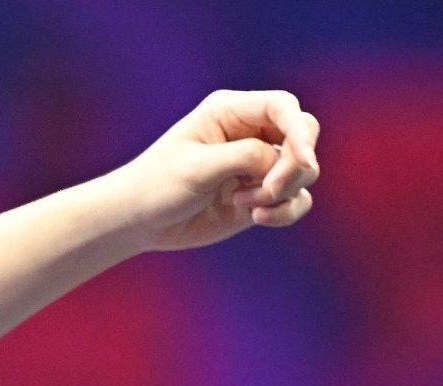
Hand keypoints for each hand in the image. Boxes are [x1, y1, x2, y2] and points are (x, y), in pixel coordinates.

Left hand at [102, 89, 320, 252]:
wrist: (140, 220)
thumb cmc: (158, 185)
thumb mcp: (197, 167)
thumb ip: (245, 157)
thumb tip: (283, 161)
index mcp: (231, 112)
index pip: (283, 108)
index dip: (301, 132)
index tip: (303, 162)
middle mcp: (250, 133)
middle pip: (303, 135)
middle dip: (295, 165)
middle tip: (268, 191)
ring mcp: (258, 166)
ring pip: (303, 172)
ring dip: (282, 192)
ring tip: (244, 205)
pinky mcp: (260, 195)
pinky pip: (295, 200)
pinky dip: (285, 211)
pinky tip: (257, 218)